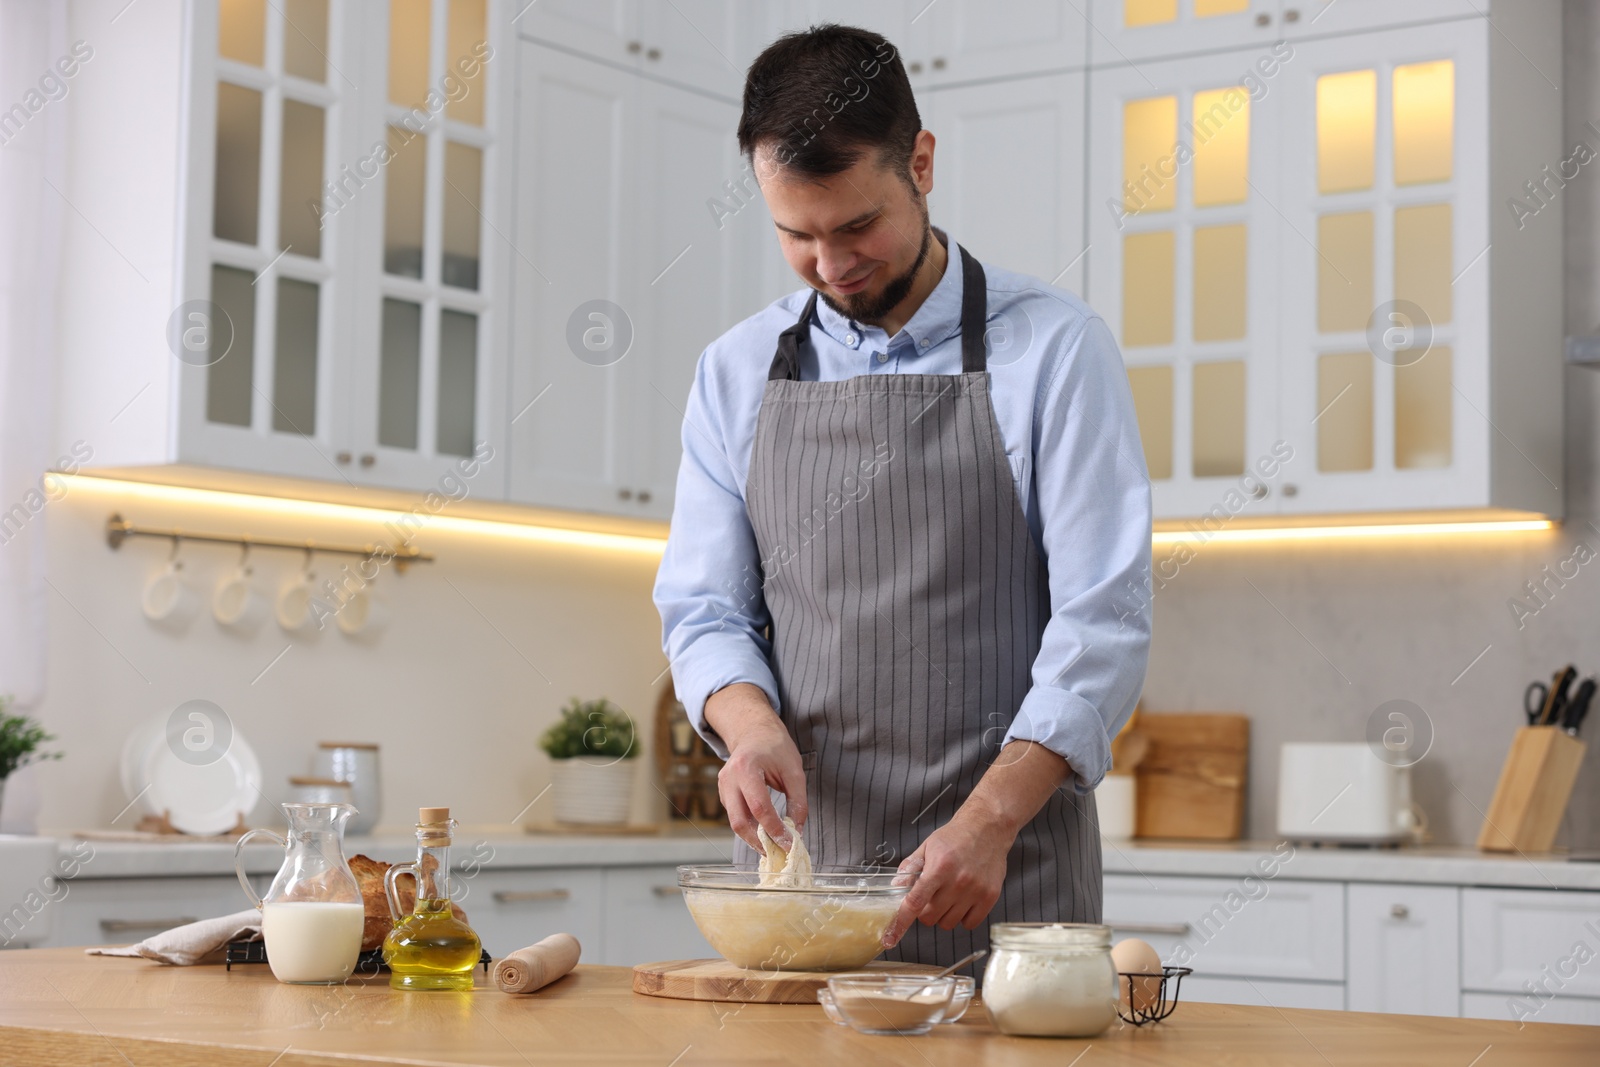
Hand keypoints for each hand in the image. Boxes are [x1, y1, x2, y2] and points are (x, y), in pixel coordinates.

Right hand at [704, 683, 806, 852]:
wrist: (754, 731)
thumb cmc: (776, 747)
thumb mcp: (794, 771)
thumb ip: (798, 802)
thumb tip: (797, 831)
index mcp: (747, 768)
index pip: (760, 808)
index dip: (774, 830)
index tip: (789, 844)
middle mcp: (729, 778)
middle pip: (739, 821)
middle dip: (758, 842)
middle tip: (777, 853)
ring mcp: (722, 786)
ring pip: (734, 822)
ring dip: (753, 838)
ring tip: (773, 846)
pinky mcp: (723, 792)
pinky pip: (734, 815)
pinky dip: (749, 827)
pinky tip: (764, 832)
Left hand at [882, 809, 1012, 947]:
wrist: (987, 828)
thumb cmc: (955, 837)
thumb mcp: (927, 847)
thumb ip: (910, 868)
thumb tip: (895, 888)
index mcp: (939, 868)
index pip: (914, 902)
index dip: (900, 923)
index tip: (890, 938)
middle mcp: (958, 881)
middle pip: (930, 917)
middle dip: (924, 911)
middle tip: (930, 896)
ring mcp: (975, 891)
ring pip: (948, 923)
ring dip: (943, 914)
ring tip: (948, 895)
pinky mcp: (990, 897)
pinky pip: (969, 924)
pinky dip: (963, 917)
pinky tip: (963, 901)